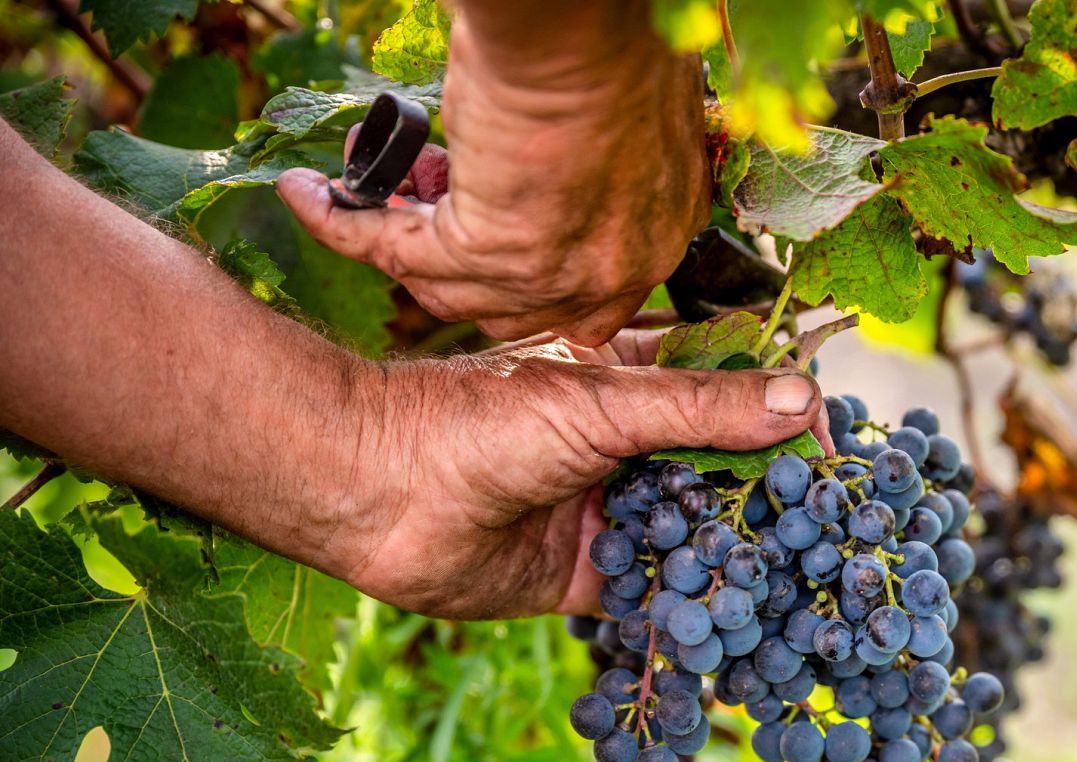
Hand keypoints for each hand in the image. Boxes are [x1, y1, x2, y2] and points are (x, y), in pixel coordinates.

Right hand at [276, 0, 709, 344]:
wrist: (583, 23)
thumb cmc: (612, 41)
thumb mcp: (626, 116)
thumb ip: (601, 165)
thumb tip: (550, 169)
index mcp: (656, 234)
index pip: (584, 300)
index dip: (524, 274)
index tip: (484, 228)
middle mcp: (612, 270)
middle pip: (513, 307)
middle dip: (457, 258)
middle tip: (422, 194)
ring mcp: (552, 271)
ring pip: (451, 290)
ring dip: (396, 241)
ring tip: (366, 191)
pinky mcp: (489, 252)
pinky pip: (396, 252)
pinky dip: (345, 225)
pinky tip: (309, 196)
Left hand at [339, 334, 823, 618]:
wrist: (377, 494)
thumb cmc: (482, 423)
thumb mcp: (603, 402)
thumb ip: (702, 407)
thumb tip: (804, 402)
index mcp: (637, 382)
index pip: (736, 391)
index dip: (789, 418)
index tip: (835, 458)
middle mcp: (631, 446)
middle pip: (724, 468)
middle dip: (773, 498)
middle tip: (831, 533)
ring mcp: (613, 510)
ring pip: (697, 533)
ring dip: (740, 556)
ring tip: (797, 582)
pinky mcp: (589, 575)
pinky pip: (656, 594)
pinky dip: (693, 608)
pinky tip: (739, 626)